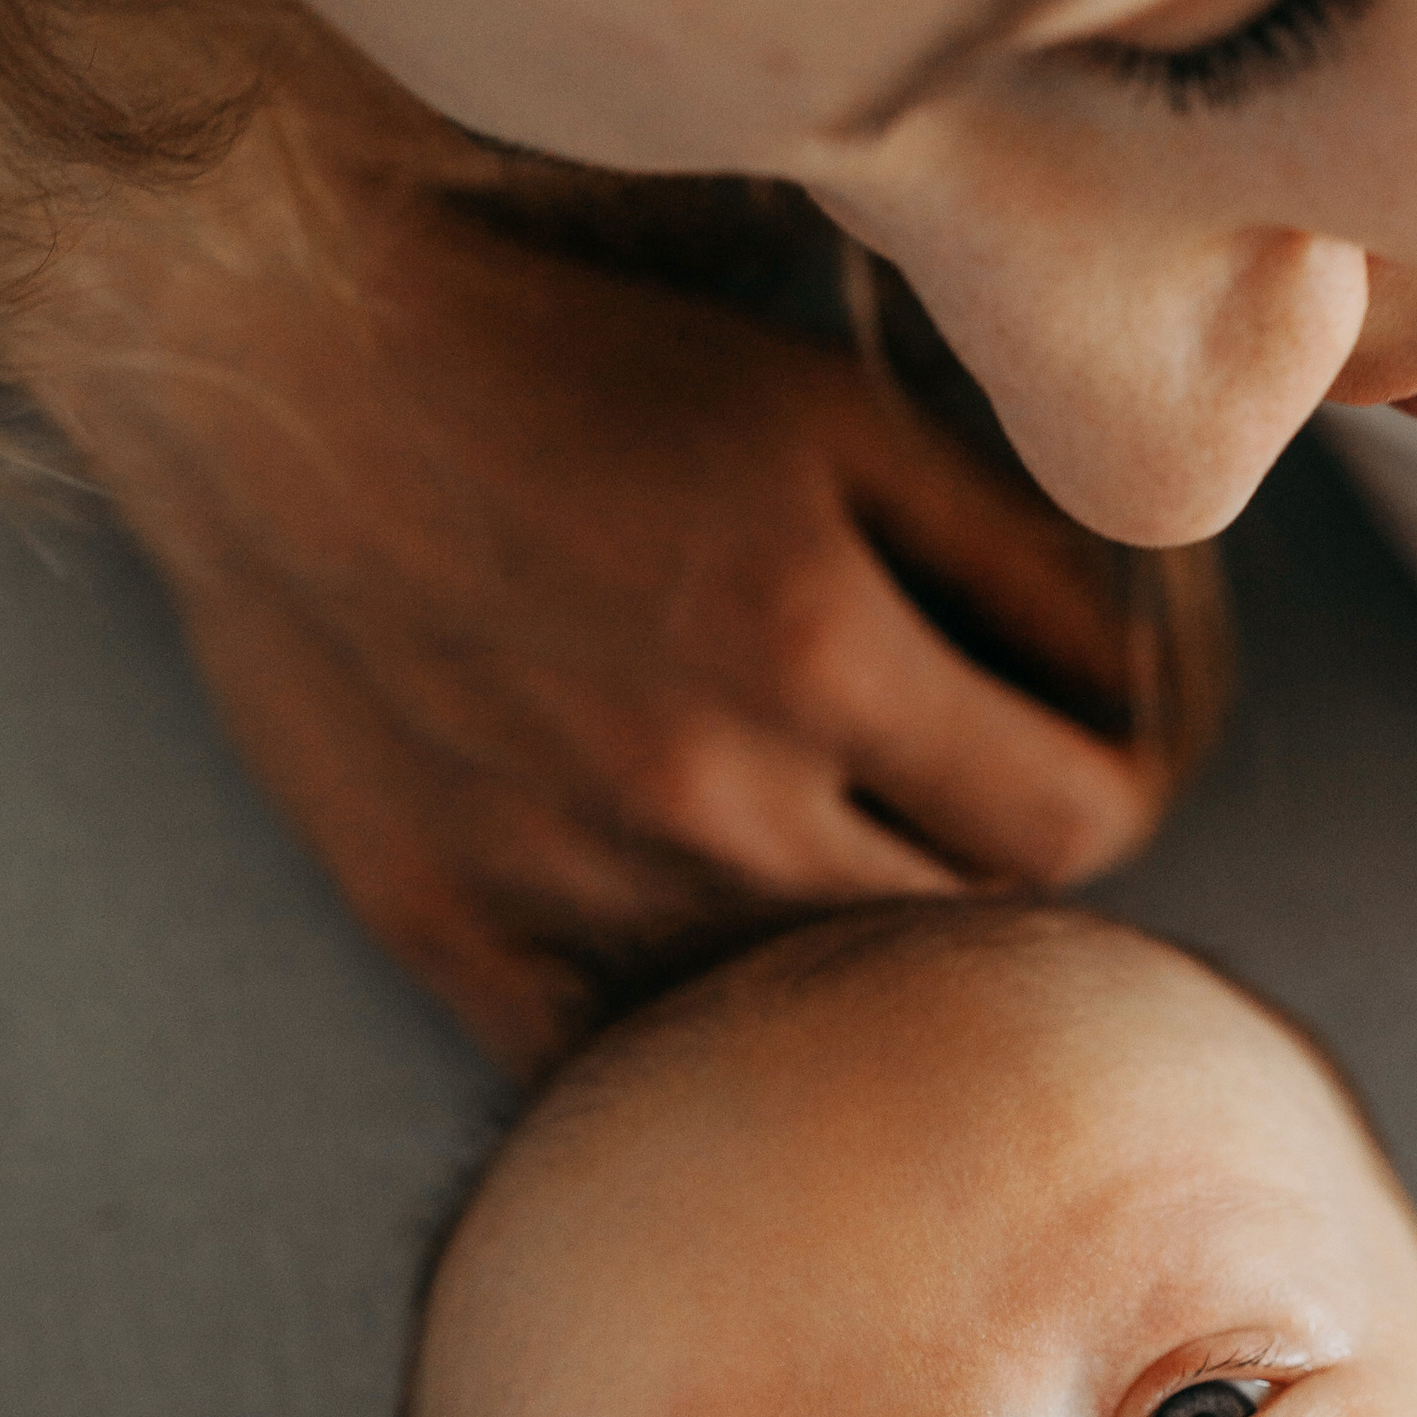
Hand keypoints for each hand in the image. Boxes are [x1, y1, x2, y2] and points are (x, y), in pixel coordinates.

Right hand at [11, 91, 1178, 1070]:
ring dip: (845, 927)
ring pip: (809, 996)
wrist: (276, 368)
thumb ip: (1010, 554)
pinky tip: (681, 911)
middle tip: (960, 778)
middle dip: (994, 854)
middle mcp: (700, 791)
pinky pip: (621, 1055)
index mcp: (816, 647)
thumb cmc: (569, 361)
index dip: (1112, 778)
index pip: (1081, 816)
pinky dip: (679, 1010)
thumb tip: (1140, 693)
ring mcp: (564, 881)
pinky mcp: (445, 929)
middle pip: (962, 928)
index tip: (1084, 742)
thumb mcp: (828, 409)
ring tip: (817, 820)